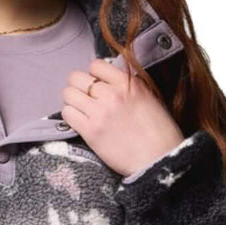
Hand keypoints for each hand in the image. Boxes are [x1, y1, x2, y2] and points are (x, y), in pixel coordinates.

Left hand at [61, 59, 185, 176]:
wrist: (158, 159)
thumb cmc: (158, 132)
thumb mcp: (149, 98)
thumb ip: (127, 86)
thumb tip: (107, 81)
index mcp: (128, 83)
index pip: (96, 65)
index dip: (93, 75)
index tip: (96, 84)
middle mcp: (112, 94)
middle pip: (76, 78)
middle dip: (78, 87)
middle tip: (85, 98)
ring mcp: (100, 112)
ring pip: (68, 94)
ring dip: (72, 102)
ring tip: (81, 110)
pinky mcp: (91, 131)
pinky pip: (67, 114)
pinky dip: (71, 116)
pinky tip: (80, 122)